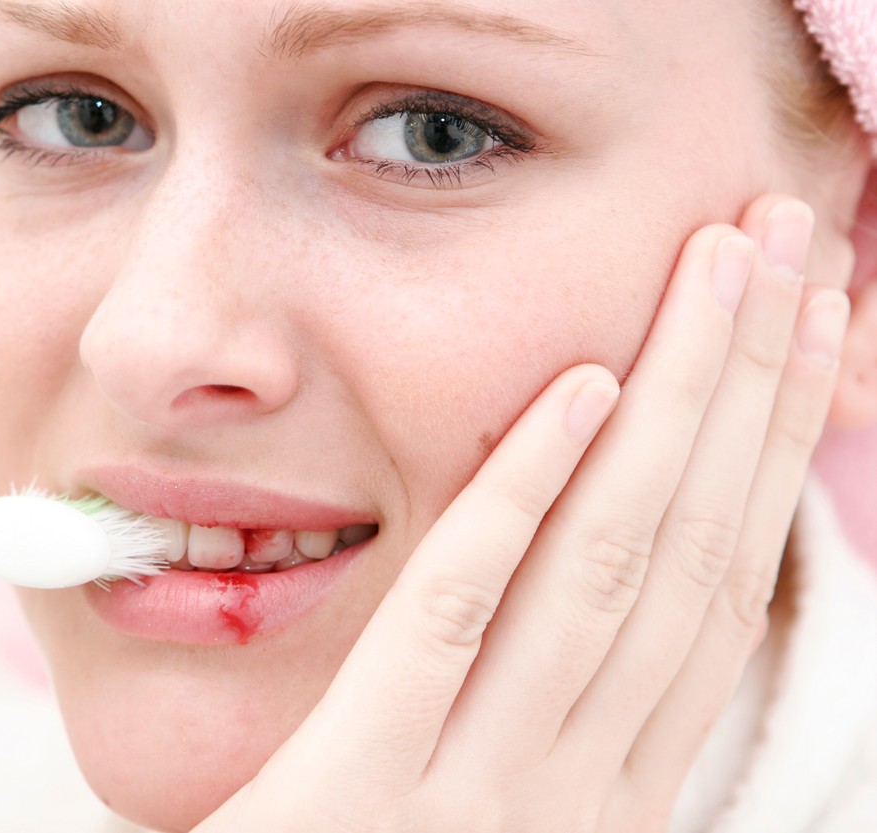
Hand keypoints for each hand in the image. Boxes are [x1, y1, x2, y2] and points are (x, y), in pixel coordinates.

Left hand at [195, 195, 846, 831]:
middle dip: (752, 387)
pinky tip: (576, 390)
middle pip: (691, 552)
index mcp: (619, 793)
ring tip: (719, 268)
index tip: (804, 329)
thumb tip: (600, 558)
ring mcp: (482, 792)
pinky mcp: (363, 787)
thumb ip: (545, 709)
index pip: (722, 592)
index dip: (776, 454)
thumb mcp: (496, 808)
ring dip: (676, 407)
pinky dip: (523, 500)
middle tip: (786, 239)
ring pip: (608, 570)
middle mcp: (581, 790)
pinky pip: (457, 619)